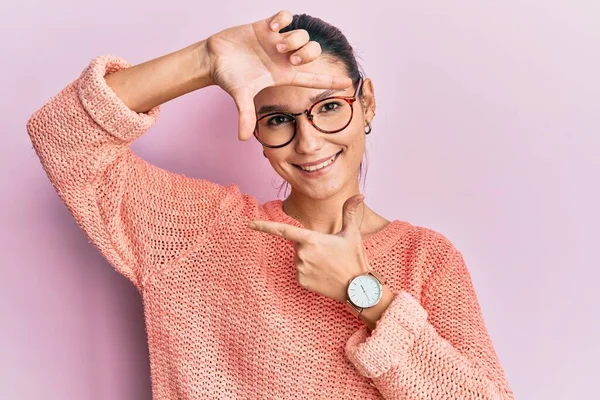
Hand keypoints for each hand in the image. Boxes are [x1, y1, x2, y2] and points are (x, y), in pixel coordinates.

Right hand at [204, 10, 352, 139]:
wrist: (213, 59)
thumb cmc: (228, 78)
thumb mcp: (239, 96)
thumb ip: (245, 115)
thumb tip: (243, 138)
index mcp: (283, 75)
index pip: (312, 79)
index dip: (330, 80)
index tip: (348, 82)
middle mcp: (284, 58)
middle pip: (313, 52)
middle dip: (307, 52)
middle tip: (288, 56)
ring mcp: (277, 41)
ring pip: (302, 34)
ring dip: (291, 38)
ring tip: (274, 44)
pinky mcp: (267, 26)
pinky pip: (285, 16)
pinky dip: (282, 19)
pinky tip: (272, 26)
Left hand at [247, 195, 368, 301]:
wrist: (357, 288)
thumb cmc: (355, 258)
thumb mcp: (352, 233)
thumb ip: (349, 211)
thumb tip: (360, 194)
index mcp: (311, 239)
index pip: (282, 229)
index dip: (263, 226)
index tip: (248, 223)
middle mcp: (302, 254)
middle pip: (298, 243)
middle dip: (310, 244)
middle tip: (330, 252)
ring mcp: (300, 269)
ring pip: (299, 257)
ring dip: (310, 258)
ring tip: (329, 264)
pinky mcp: (301, 281)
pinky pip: (301, 271)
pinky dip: (310, 271)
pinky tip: (324, 274)